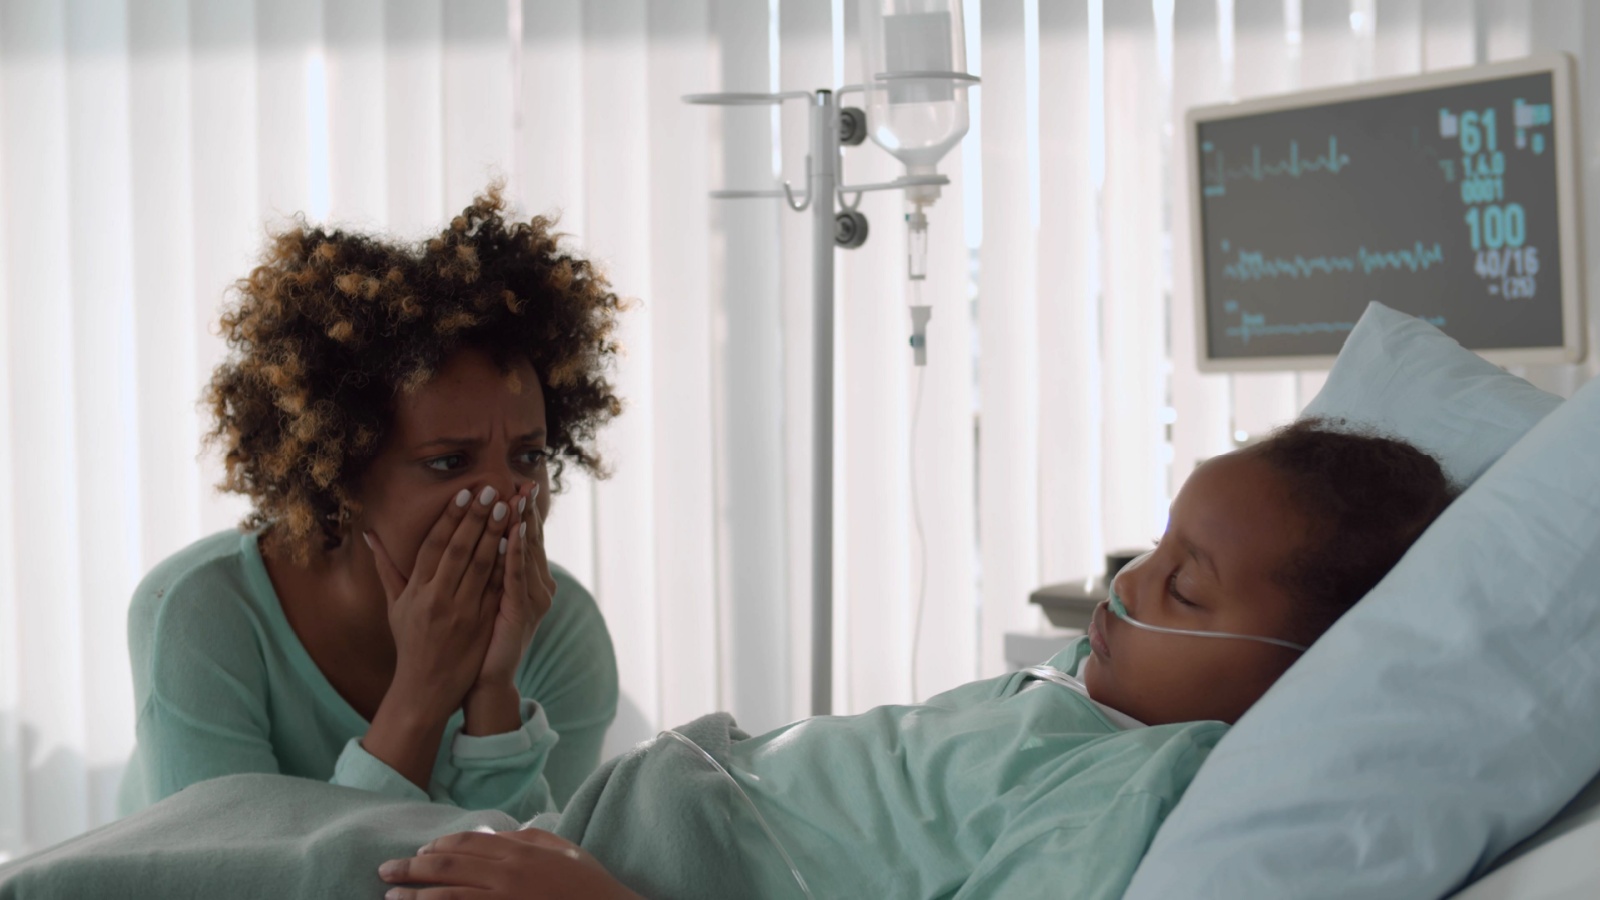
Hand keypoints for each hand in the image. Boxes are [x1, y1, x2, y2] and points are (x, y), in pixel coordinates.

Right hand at [366, 486, 513, 721]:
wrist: (425, 688)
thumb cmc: (410, 642)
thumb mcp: (394, 605)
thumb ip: (386, 567)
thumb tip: (369, 534)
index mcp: (416, 590)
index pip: (434, 546)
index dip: (449, 518)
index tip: (464, 494)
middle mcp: (437, 598)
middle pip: (459, 550)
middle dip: (476, 518)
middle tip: (492, 489)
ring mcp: (461, 612)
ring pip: (480, 566)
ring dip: (495, 534)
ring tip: (508, 507)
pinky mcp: (481, 625)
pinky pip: (496, 589)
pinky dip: (505, 565)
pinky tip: (516, 543)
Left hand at [378, 828, 644, 899]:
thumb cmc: (588, 886)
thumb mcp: (562, 850)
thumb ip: (528, 838)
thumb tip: (496, 834)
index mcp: (521, 850)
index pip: (468, 843)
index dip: (439, 846)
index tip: (420, 852)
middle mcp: (507, 873)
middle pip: (448, 866)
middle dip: (412, 867)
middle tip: (385, 870)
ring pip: (447, 894)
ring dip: (414, 895)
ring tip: (391, 896)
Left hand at [474, 483, 555, 689]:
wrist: (484, 679)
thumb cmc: (477, 639)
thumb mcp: (480, 596)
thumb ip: (481, 567)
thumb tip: (475, 537)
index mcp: (524, 580)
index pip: (523, 539)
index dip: (521, 512)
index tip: (516, 484)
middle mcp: (536, 586)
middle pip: (529, 541)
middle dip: (524, 511)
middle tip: (522, 483)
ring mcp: (531, 599)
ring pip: (525, 555)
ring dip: (521, 525)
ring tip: (517, 499)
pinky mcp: (522, 612)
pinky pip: (516, 577)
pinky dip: (513, 553)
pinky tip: (510, 533)